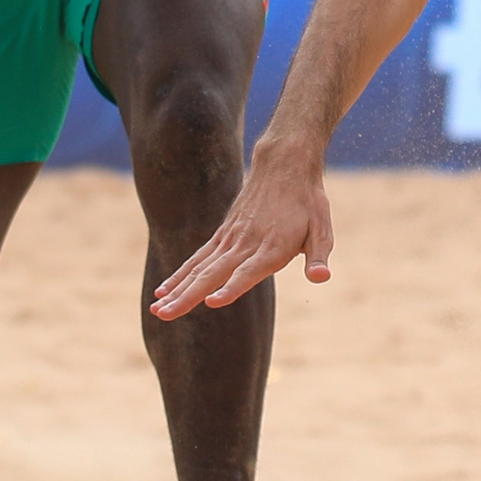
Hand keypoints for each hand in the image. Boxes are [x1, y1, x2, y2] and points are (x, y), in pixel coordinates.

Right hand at [151, 145, 332, 318]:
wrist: (284, 165)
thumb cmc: (308, 202)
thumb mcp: (322, 227)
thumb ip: (318, 256)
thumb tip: (322, 278)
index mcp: (272, 247)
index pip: (249, 272)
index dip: (232, 287)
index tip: (213, 303)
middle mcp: (246, 244)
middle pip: (213, 274)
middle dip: (188, 296)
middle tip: (165, 316)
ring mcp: (230, 239)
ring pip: (199, 268)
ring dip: (177, 289)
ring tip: (157, 310)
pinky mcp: (223, 235)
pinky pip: (198, 258)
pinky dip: (180, 274)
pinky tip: (163, 291)